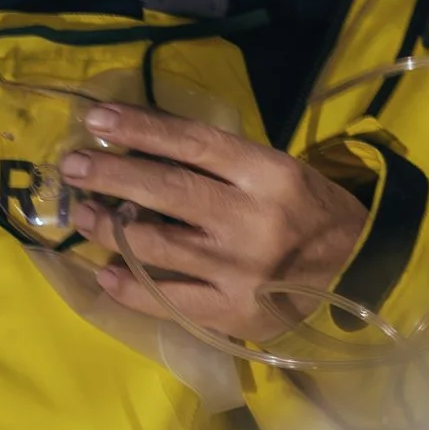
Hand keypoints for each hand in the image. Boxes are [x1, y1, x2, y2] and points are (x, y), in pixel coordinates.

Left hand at [59, 106, 367, 340]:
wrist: (356, 273)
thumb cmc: (307, 213)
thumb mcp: (276, 172)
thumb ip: (220, 165)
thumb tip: (142, 150)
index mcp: (267, 173)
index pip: (193, 142)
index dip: (140, 128)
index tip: (96, 119)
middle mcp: (251, 218)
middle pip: (167, 189)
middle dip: (111, 174)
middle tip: (72, 166)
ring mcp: (238, 268)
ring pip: (157, 243)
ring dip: (109, 227)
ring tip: (82, 214)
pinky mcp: (232, 310)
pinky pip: (168, 297)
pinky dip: (130, 285)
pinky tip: (105, 273)